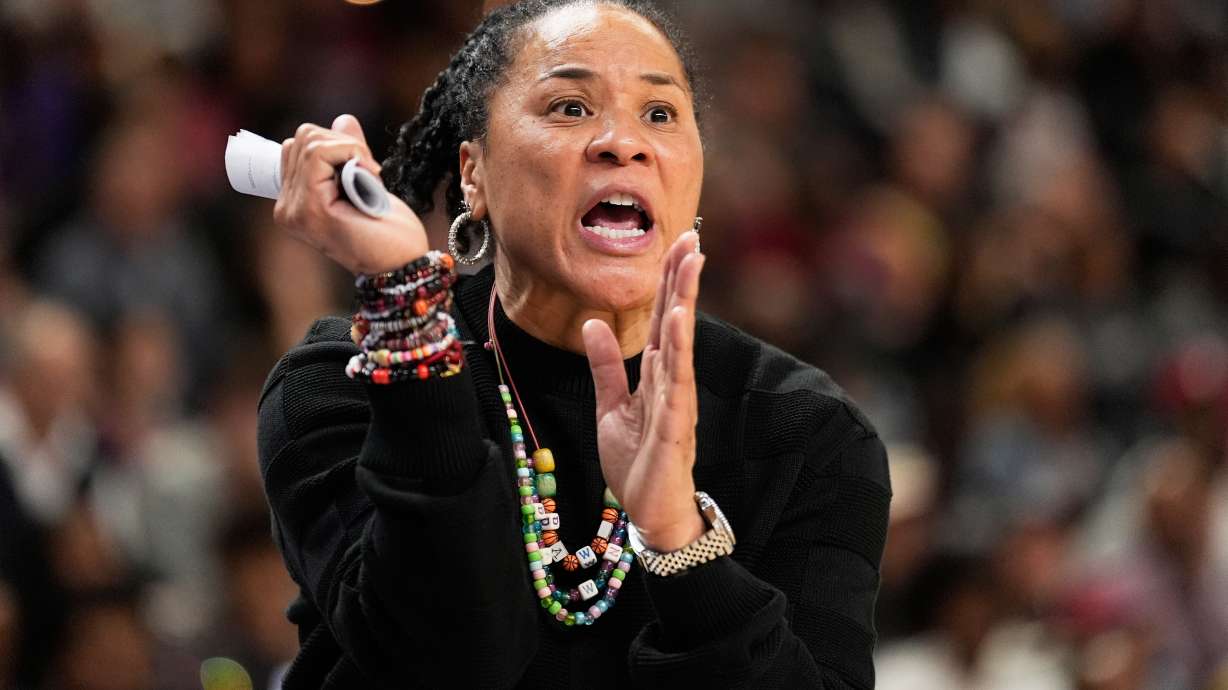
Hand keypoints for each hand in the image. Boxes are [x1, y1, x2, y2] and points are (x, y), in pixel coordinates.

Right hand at [273, 114, 428, 274]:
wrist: (404, 265)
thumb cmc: (389, 233)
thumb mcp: (366, 184)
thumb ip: (348, 153)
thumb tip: (343, 119)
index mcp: (293, 204)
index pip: (294, 148)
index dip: (330, 146)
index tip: (360, 167)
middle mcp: (286, 209)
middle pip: (301, 139)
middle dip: (341, 144)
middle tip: (369, 173)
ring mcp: (294, 210)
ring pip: (310, 141)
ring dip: (349, 149)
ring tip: (370, 178)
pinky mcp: (310, 207)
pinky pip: (320, 153)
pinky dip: (351, 152)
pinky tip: (370, 175)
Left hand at [583, 231, 706, 551]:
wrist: (651, 511)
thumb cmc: (638, 461)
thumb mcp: (611, 406)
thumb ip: (604, 365)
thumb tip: (592, 322)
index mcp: (656, 373)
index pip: (664, 317)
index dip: (668, 280)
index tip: (678, 241)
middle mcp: (671, 380)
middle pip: (677, 320)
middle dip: (683, 278)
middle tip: (691, 236)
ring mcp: (675, 400)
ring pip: (681, 342)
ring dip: (685, 301)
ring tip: (690, 264)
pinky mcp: (673, 424)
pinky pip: (676, 381)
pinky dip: (679, 349)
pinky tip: (680, 321)